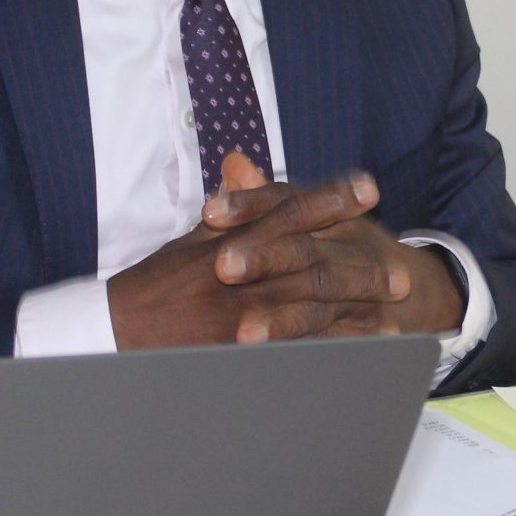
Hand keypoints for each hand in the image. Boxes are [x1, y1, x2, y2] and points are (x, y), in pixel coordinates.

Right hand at [106, 155, 413, 350]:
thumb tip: (243, 165)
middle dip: (359, 261)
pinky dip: (330, 346)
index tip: (368, 189)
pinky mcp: (239, 347)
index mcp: (230, 237)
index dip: (332, 198)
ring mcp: (242, 311)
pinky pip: (295, 348)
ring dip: (356, 306)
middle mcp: (241, 270)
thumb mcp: (188, 238)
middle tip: (399, 266)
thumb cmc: (153, 285)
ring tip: (395, 311)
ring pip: (311, 304)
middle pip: (311, 257)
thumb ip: (227, 207)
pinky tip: (362, 350)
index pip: (289, 209)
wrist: (116, 329)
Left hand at [202, 158, 463, 344]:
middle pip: (302, 246)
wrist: (405, 284)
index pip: (285, 200)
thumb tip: (232, 161)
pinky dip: (315, 351)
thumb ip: (263, 194)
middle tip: (221, 267)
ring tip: (244, 333)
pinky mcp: (369, 323)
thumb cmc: (337, 246)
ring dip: (284, 318)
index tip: (209, 213)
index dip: (247, 204)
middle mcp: (346, 242)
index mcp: (325, 213)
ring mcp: (362, 284)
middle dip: (263, 256)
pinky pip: (339, 340)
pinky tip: (283, 364)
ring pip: (320, 297)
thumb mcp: (304, 216)